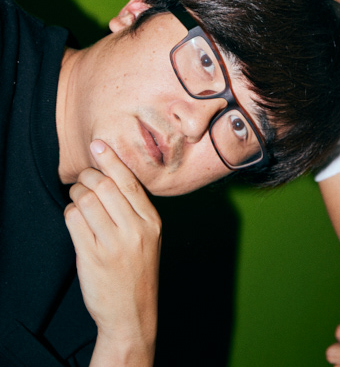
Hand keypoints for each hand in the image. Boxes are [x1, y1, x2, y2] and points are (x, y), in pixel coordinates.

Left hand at [64, 140, 161, 363]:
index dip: (110, 159)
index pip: (129, 181)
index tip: (98, 145)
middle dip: (87, 177)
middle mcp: (135, 229)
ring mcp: (113, 244)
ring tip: (77, 199)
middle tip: (82, 179)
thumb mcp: (149, 236)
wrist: (132, 313)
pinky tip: (74, 219)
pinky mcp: (92, 257)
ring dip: (76, 194)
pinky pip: (73, 220)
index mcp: (151, 221)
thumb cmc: (137, 270)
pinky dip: (69, 213)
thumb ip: (134, 208)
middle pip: (104, 185)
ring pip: (86, 200)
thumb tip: (109, 174)